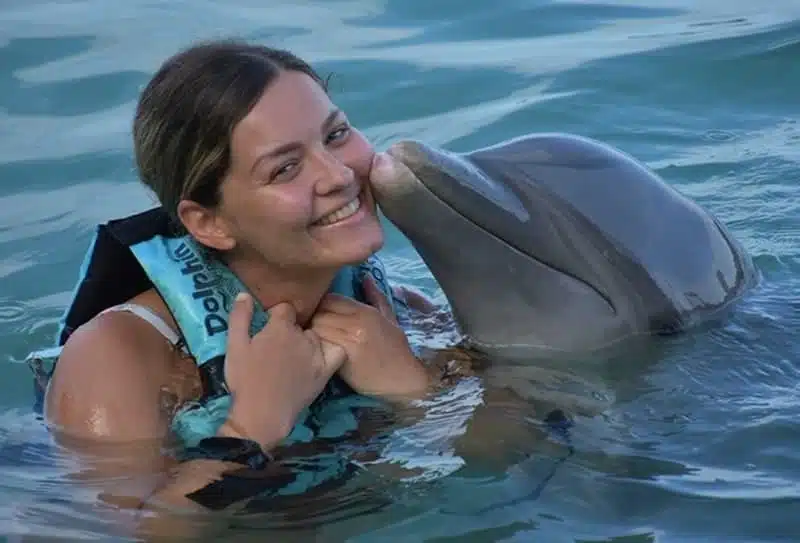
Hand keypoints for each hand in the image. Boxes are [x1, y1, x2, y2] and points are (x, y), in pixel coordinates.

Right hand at [221, 293, 345, 448]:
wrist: (262, 414)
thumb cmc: (244, 379)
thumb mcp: (234, 346)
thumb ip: (239, 317)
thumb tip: (245, 294)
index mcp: (280, 327)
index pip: (285, 308)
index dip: (276, 316)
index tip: (269, 327)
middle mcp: (302, 336)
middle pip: (300, 323)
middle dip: (291, 330)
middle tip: (279, 347)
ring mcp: (316, 353)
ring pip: (316, 336)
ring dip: (308, 341)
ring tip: (296, 356)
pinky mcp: (325, 370)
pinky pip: (338, 351)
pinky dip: (333, 349)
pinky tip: (323, 356)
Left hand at [310, 276, 431, 399]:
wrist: (403, 381)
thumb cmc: (397, 351)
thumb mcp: (391, 320)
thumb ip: (377, 297)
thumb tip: (366, 277)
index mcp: (366, 312)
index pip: (331, 299)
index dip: (323, 306)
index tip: (323, 315)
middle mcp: (356, 323)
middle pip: (320, 312)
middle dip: (314, 319)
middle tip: (315, 329)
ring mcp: (348, 341)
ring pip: (316, 328)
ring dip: (313, 334)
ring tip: (314, 341)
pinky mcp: (342, 358)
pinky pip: (320, 346)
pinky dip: (316, 347)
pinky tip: (318, 353)